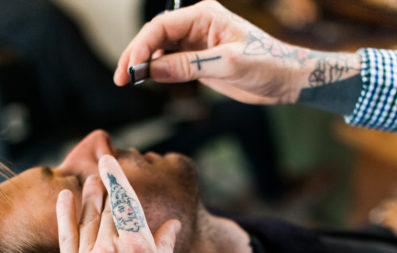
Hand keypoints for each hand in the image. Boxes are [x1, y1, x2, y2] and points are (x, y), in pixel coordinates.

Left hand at [56, 155, 180, 252]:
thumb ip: (164, 245)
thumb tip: (172, 224)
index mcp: (139, 246)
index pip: (126, 202)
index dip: (115, 178)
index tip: (108, 161)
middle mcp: (112, 248)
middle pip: (107, 210)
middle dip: (104, 189)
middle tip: (100, 174)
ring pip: (87, 220)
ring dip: (88, 198)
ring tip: (88, 183)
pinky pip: (66, 238)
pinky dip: (64, 216)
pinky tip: (64, 197)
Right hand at [114, 0, 302, 104]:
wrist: (286, 79)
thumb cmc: (267, 63)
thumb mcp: (228, 65)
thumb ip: (190, 66)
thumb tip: (154, 71)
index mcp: (204, 16)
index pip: (162, 27)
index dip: (141, 47)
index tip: (130, 69)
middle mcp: (197, 26)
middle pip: (156, 36)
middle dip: (136, 56)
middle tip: (121, 78)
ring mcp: (197, 44)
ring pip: (161, 51)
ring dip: (144, 65)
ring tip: (129, 82)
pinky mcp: (200, 62)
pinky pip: (171, 64)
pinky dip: (158, 73)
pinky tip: (148, 82)